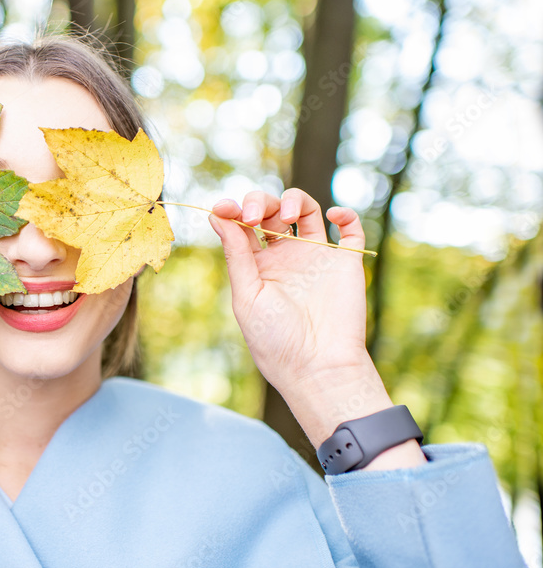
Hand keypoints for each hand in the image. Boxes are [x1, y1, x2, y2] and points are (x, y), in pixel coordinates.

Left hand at [209, 190, 387, 441]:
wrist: (318, 366)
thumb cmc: (276, 339)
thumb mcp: (247, 295)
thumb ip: (237, 254)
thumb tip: (217, 215)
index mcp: (257, 266)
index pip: (243, 226)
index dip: (232, 210)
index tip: (223, 207)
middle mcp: (285, 257)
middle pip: (270, 211)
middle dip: (259, 202)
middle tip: (253, 215)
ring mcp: (315, 257)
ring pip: (306, 211)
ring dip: (293, 201)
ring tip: (286, 217)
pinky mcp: (346, 262)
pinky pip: (350, 229)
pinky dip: (345, 214)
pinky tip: (332, 216)